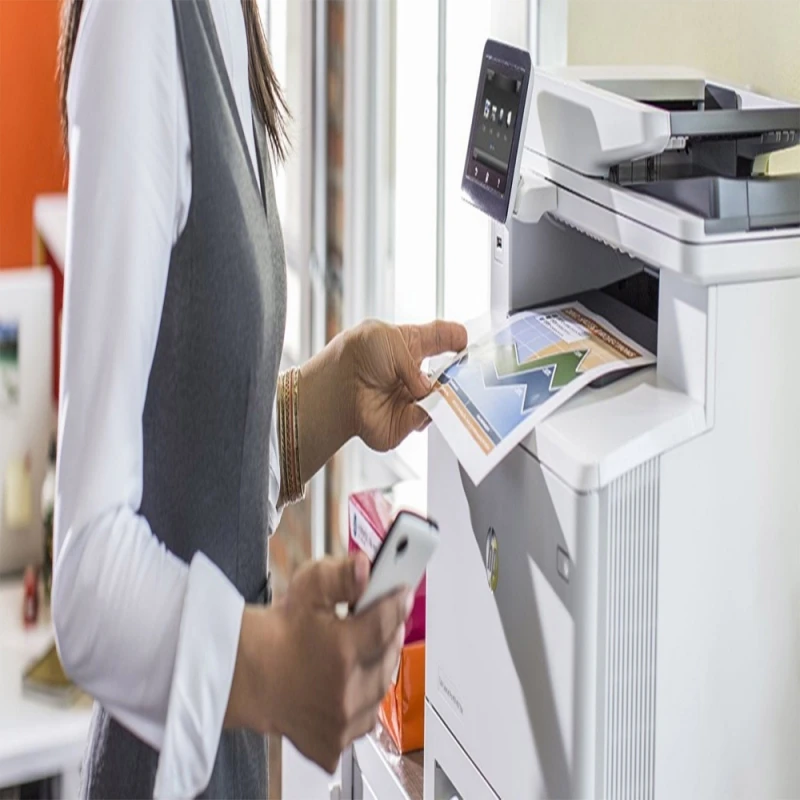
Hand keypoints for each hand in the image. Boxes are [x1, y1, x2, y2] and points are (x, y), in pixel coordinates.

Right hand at [226, 554, 410, 772]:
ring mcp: (340, 722)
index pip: (388, 622)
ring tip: (362, 653)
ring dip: (377, 668)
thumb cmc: (276, 633)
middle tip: (383, 621)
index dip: (397, 603)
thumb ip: (340, 575)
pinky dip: (361, 703)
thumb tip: (365, 567)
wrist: (246, 675)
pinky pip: (363, 720)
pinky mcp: (332, 744)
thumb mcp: (306, 589)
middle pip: (389, 657)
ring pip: (380, 690)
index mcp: (342, 649)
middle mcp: (346, 690)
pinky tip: (347, 685)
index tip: (401, 593)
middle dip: (389, 635)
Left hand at [347, 319, 466, 451]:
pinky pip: (431, 418)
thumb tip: (427, 388)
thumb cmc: (355, 356)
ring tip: (435, 388)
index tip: (470, 345)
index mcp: (414, 346)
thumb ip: (414, 361)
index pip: (445, 339)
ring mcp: (416, 398)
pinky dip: (431, 412)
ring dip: (446, 394)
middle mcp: (418, 373)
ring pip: (446, 398)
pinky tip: (422, 404)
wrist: (335, 388)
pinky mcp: (409, 421)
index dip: (460, 341)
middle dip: (461, 374)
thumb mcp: (387, 339)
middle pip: (453, 374)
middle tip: (461, 372)